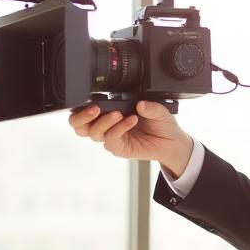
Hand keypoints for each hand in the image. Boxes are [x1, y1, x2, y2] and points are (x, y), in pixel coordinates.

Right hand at [68, 101, 193, 176]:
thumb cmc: (160, 124)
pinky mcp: (119, 149)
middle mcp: (107, 126)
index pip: (85, 111)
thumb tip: (140, 104)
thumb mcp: (159, 109)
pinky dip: (119, 129)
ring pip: (93, 133)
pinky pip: (111, 140)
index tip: (89, 100)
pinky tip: (130, 121)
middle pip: (79, 126)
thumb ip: (151, 106)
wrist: (171, 141)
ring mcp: (112, 138)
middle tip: (94, 109)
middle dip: (81, 117)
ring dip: (103, 122)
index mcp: (109, 112)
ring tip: (118, 114)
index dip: (80, 107)